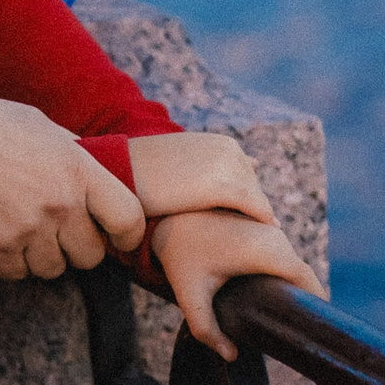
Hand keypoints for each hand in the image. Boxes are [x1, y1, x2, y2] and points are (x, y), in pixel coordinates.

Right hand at [0, 94, 146, 279]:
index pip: (129, 218)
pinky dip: (9, 261)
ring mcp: (29, 230)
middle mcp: (60, 204)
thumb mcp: (37, 123)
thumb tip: (96, 165)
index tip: (117, 236)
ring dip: (41, 256)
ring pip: (54, 269)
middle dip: (76, 246)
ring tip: (21, 228)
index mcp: (77, 169)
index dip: (127, 234)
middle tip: (56, 229)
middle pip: (91, 255)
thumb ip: (72, 149)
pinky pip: (18, 273)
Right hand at [127, 131, 279, 222]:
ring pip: (258, 200)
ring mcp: (227, 166)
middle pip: (255, 189)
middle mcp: (229, 150)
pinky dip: (262, 220)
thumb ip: (210, 168)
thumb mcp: (184, 163)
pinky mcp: (222, 186)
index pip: (250, 178)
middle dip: (252, 210)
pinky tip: (261, 235)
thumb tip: (246, 170)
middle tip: (251, 235)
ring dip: (258, 218)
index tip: (238, 222)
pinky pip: (255, 207)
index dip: (246, 201)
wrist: (123, 171)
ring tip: (256, 240)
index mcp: (222, 144)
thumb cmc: (148, 172)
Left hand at [148, 209, 327, 359]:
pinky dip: (280, 272)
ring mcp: (269, 226)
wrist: (168, 214)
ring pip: (290, 262)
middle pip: (301, 274)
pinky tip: (269, 295)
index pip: (307, 280)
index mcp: (267, 252)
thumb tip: (231, 356)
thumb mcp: (190, 295)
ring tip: (284, 318)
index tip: (316, 332)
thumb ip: (206, 330)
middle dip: (303, 301)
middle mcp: (274, 235)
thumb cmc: (180, 254)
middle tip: (296, 333)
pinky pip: (280, 253)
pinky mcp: (261, 223)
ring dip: (291, 286)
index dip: (317, 304)